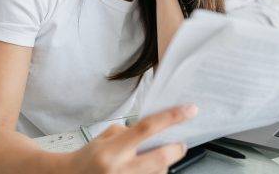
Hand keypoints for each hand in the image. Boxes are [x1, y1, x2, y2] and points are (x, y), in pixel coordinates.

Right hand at [64, 104, 197, 173]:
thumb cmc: (88, 158)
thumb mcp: (105, 138)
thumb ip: (129, 133)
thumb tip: (155, 129)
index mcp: (113, 150)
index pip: (147, 128)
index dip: (171, 118)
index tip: (189, 110)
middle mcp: (120, 169)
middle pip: (160, 158)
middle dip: (176, 150)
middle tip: (180, 144)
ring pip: (159, 173)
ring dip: (163, 165)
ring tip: (154, 159)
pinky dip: (154, 173)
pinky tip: (146, 168)